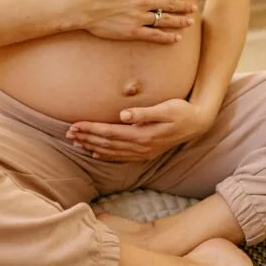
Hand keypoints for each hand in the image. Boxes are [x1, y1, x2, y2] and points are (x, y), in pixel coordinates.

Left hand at [66, 99, 212, 160]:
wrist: (197, 124)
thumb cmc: (182, 111)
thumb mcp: (167, 108)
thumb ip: (144, 113)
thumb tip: (124, 114)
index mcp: (143, 135)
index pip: (110, 132)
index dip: (91, 129)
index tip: (74, 125)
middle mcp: (141, 146)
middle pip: (107, 143)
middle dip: (86, 138)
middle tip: (67, 133)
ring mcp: (143, 152)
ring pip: (111, 151)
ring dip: (92, 146)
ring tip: (75, 142)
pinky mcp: (146, 152)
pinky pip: (121, 156)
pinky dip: (106, 155)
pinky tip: (95, 152)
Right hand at [71, 0, 196, 44]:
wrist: (78, 4)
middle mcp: (142, 0)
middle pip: (169, 3)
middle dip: (183, 5)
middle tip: (192, 8)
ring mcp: (138, 17)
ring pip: (165, 19)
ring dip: (179, 21)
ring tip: (189, 22)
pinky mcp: (132, 31)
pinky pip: (154, 35)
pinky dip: (166, 37)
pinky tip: (175, 38)